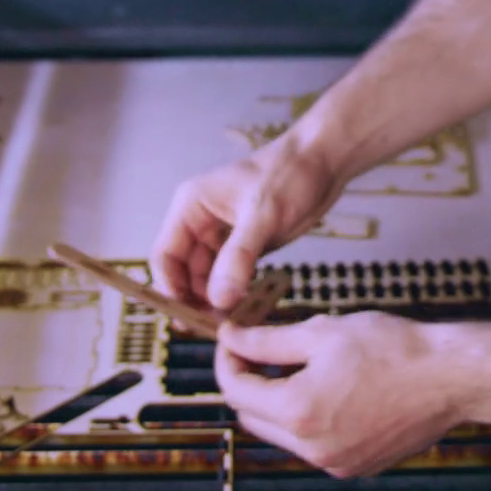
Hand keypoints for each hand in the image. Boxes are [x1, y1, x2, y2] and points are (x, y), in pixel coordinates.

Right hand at [152, 133, 344, 310]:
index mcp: (191, 206)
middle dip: (193, 300)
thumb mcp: (263, 215)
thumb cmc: (290, 174)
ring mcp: (223, 235)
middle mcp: (201, 221)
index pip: (165, 255)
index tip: (185, 317)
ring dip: (213, 301)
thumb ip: (239, 257)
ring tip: (230, 325)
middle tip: (210, 329)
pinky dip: (233, 294)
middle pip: (183, 271)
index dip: (169, 288)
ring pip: (206, 278)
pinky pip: (230, 276)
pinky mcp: (245, 245)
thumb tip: (218, 300)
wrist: (324, 161)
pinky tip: (244, 312)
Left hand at [215, 313, 467, 477]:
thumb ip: (267, 339)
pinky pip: (314, 445)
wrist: (450, 377)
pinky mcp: (355, 467)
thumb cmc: (394, 349)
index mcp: (299, 412)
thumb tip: (231, 338)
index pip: (236, 390)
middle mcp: (314, 448)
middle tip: (256, 350)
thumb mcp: (322, 332)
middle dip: (248, 384)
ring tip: (297, 366)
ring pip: (282, 434)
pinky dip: (308, 420)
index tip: (231, 339)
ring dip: (277, 404)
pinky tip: (326, 390)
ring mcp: (335, 463)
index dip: (227, 360)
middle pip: (253, 418)